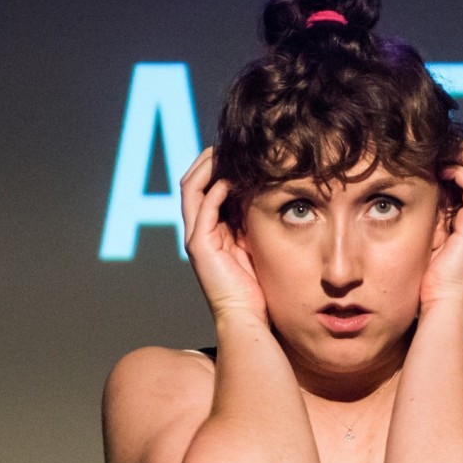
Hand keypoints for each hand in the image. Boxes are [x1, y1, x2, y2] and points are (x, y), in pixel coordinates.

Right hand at [181, 148, 266, 322]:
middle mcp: (199, 230)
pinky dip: (216, 189)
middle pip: (194, 182)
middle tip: (230, 143)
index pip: (206, 187)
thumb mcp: (257, 244)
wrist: (247, 318)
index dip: (218, 166)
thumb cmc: (258, 288)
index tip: (240, 151)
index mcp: (212, 230)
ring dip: (208, 167)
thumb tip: (269, 192)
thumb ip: (255, 220)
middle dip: (209, 160)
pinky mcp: (199, 245)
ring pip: (192, 188)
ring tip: (227, 152)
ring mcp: (196, 237)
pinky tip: (233, 179)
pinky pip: (203, 208)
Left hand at [420, 140, 462, 309]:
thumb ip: (428, 215)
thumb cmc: (429, 278)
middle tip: (445, 139)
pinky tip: (440, 169)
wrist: (441, 304)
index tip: (438, 149)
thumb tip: (410, 191)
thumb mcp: (427, 236)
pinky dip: (461, 172)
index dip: (462, 159)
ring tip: (444, 147)